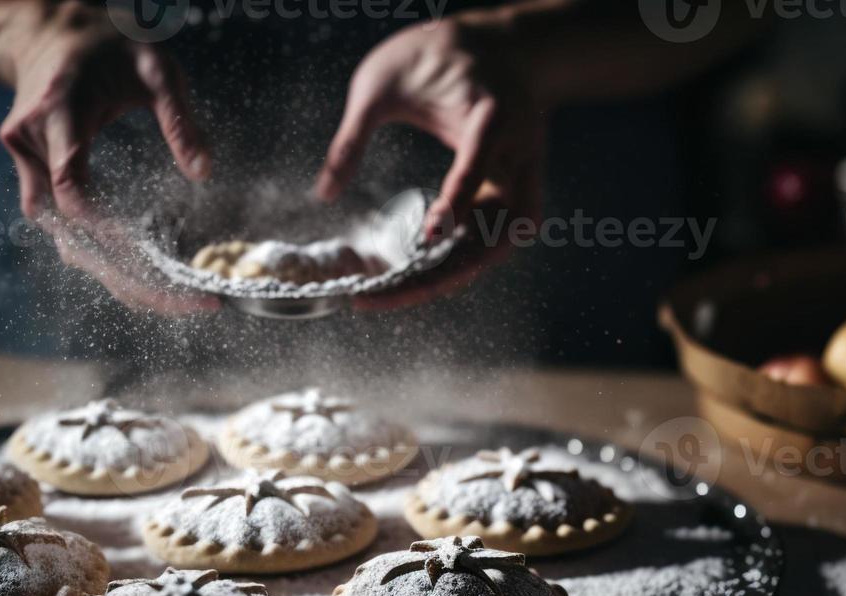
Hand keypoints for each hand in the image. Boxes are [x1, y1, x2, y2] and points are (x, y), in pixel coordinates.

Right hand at [0, 1, 217, 312]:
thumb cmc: (106, 46)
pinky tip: (145, 278)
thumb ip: (179, 118)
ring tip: (177, 301)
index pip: (72, 189)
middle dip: (129, 277)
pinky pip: (65, 232)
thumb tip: (204, 173)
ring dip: (117, 277)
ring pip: (66, 242)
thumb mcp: (155, 68)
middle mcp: (32, 147)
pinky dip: (103, 259)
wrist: (46, 34)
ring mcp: (28, 167)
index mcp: (58, 116)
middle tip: (192, 303)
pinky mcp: (35, 181)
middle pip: (71, 234)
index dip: (107, 230)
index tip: (154, 257)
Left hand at [315, 19, 545, 302]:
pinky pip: (482, 244)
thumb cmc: (436, 54)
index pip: (478, 168)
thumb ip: (353, 136)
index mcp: (495, 118)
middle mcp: (518, 161)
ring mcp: (521, 186)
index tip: (429, 237)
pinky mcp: (511, 202)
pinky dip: (445, 264)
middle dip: (437, 274)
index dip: (457, 204)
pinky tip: (403, 277)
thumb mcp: (381, 81)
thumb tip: (324, 193)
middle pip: (493, 235)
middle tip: (374, 297)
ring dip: (439, 278)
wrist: (504, 49)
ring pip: (491, 251)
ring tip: (381, 295)